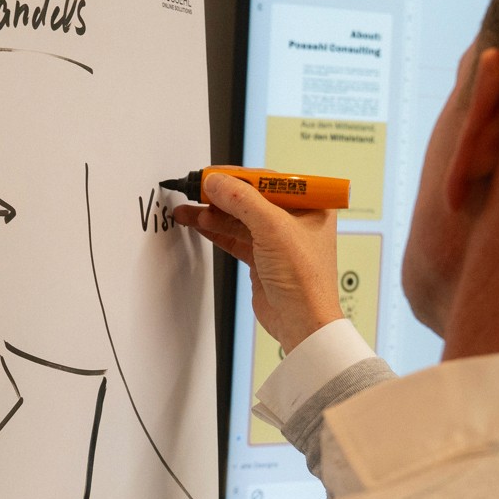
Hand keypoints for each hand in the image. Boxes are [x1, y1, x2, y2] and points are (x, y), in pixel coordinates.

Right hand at [173, 172, 343, 352]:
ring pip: (239, 219)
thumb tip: (216, 182)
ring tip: (187, 210)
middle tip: (193, 190)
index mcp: (310, 205)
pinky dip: (217, 231)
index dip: (237, 176)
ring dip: (213, 214)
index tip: (209, 175)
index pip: (267, 180)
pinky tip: (200, 224)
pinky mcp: (263, 259)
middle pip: (250, 199)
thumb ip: (241, 200)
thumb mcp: (273, 228)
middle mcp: (295, 220)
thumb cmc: (305, 279)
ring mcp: (277, 240)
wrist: (301, 322)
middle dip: (220, 196)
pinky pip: (235, 238)